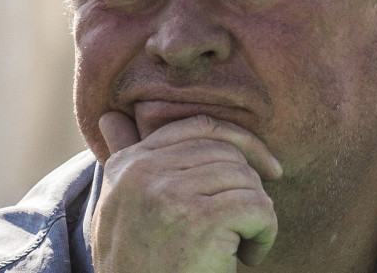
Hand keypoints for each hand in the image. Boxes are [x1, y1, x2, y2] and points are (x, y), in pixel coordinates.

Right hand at [92, 112, 281, 272]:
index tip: (266, 167)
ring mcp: (169, 194)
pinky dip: (265, 234)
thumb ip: (124, 161)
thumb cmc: (138, 264)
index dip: (240, 140)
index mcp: (127, 164)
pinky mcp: (199, 221)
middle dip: (249, 187)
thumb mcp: (119, 208)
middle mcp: (143, 172)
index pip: (197, 126)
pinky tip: (249, 256)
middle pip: (227, 153)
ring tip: (241, 245)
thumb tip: (111, 117)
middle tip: (244, 225)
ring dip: (257, 216)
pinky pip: (258, 208)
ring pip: (246, 180)